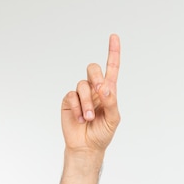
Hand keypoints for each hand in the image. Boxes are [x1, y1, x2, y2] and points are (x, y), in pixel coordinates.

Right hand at [61, 34, 120, 153]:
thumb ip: (111, 102)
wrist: (87, 146)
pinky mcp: (69, 100)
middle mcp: (94, 89)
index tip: (114, 37)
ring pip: (82, 85)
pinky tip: (79, 119)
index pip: (112, 69)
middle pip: (93, 69)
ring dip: (87, 102)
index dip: (113, 53)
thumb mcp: (113, 119)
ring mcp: (81, 94)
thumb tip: (105, 88)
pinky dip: (77, 108)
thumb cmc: (102, 132)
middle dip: (96, 77)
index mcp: (108, 91)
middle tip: (100, 91)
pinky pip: (72, 96)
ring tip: (88, 118)